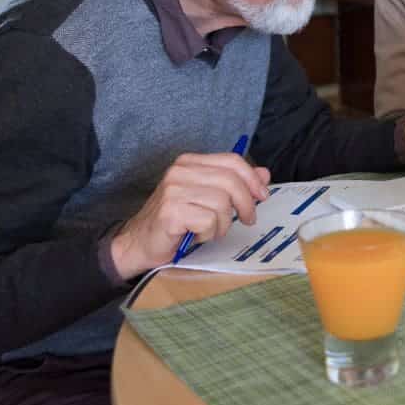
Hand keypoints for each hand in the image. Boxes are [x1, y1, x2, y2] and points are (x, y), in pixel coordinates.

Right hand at [110, 152, 270, 278]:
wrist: (139, 243)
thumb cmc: (177, 222)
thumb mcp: (209, 199)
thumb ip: (235, 185)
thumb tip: (264, 174)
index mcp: (190, 162)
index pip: (232, 161)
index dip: (252, 178)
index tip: (262, 195)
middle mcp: (180, 171)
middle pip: (231, 181)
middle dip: (246, 203)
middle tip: (248, 219)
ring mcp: (173, 190)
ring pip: (222, 203)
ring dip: (222, 223)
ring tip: (211, 230)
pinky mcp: (171, 211)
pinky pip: (209, 221)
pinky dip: (209, 233)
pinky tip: (196, 236)